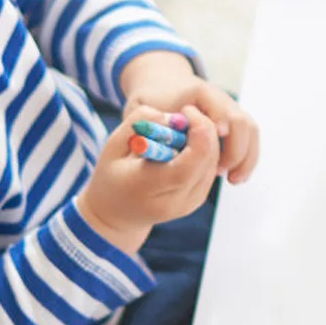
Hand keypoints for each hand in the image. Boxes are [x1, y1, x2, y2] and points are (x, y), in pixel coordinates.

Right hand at [77, 102, 220, 254]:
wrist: (117, 214)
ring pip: (213, 161)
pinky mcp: (198, 200)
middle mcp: (173, 202)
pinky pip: (211, 167)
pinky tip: (185, 143)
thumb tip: (173, 117)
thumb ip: (139, 123)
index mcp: (147, 189)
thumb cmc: (112, 174)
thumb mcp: (113, 145)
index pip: (186, 166)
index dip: (197, 134)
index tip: (186, 111)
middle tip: (187, 112)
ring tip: (180, 130)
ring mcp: (189, 204)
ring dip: (205, 138)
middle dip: (204, 128)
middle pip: (206, 160)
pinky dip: (205, 149)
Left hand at [120, 52, 259, 184]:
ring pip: (250, 130)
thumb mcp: (143, 108)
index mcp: (197, 91)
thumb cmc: (151, 100)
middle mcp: (219, 97)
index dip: (218, 126)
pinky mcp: (233, 120)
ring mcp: (229, 107)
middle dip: (234, 150)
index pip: (217, 107)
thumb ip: (150, 122)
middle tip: (220, 172)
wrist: (163, 85)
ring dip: (245, 157)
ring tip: (233, 180)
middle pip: (239, 121)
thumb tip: (164, 144)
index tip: (216, 145)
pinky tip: (235, 176)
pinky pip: (249, 137)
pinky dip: (246, 157)